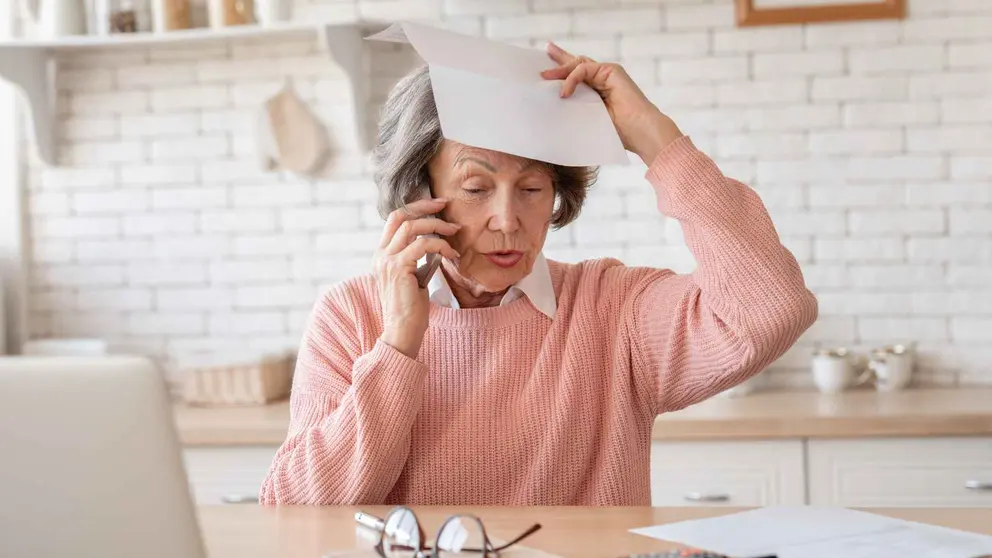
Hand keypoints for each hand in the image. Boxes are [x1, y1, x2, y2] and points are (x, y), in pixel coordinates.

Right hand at [375, 198, 460, 358]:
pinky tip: (453, 255)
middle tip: (446, 205)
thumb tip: (435, 244)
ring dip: (438, 226)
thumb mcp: (414, 277)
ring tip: (455, 232)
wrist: (402, 331)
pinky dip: (442, 246)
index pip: (394, 219)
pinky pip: (424, 245)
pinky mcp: (398, 268)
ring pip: (413, 227)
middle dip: (425, 206)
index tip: (436, 206)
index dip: (415, 208)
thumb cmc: (411, 309)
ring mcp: (387, 261)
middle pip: (400, 216)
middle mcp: (380, 255)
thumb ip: (417, 259)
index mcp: (381, 255)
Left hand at [541, 43, 683, 165]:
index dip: (561, 72)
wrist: (640, 133)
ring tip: (544, 78)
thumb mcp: (587, 118)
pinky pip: (584, 69)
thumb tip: (554, 104)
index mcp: (597, 92)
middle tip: (546, 50)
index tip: (545, 74)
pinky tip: (564, 92)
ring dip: (560, 70)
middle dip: (559, 58)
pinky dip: (572, 79)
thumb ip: (574, 107)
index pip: (576, 77)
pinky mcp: (611, 71)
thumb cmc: (617, 134)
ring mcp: (607, 74)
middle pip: (576, 64)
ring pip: (578, 64)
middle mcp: (602, 80)